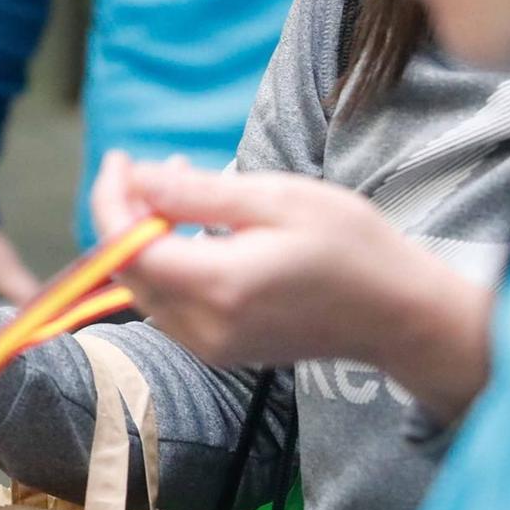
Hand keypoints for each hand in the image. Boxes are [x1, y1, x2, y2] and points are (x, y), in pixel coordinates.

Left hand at [89, 151, 487, 389]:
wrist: (399, 313)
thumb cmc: (350, 246)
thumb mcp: (275, 199)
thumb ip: (196, 195)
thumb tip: (134, 179)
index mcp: (218, 287)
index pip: (126, 247)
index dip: (110, 199)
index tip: (121, 159)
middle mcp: (204, 328)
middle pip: (128, 269)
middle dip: (128, 212)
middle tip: (160, 167)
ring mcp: (210, 346)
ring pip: (146, 286)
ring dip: (148, 236)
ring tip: (185, 188)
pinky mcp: (219, 350)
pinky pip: (170, 302)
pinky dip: (170, 261)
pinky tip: (198, 229)